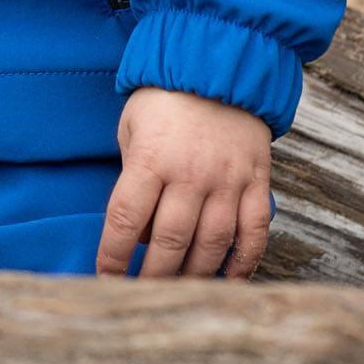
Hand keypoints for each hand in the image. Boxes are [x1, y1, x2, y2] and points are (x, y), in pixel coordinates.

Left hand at [98, 86, 272, 279]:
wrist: (217, 66)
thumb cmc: (163, 99)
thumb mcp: (131, 126)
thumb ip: (133, 174)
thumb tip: (139, 230)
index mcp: (151, 158)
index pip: (126, 218)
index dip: (114, 254)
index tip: (107, 278)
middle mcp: (190, 174)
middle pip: (169, 240)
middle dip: (153, 276)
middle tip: (142, 296)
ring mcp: (227, 181)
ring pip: (211, 245)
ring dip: (194, 276)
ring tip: (178, 293)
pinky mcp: (257, 183)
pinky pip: (253, 234)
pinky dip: (243, 263)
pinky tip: (229, 280)